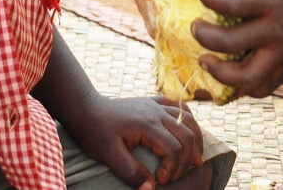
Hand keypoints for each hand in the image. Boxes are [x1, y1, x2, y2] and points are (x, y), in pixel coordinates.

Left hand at [67, 93, 204, 189]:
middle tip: (175, 175)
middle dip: (187, 159)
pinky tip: (189, 134)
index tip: (160, 180)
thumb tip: (151, 188)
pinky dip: (190, 122)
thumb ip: (131, 172)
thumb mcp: (109, 155)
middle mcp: (157, 111)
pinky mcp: (156, 101)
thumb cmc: (96, 132)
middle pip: (187, 135)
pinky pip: (181, 107)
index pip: (173, 148)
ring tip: (195, 161)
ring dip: (196, 141)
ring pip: (189, 120)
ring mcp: (157, 104)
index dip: (172, 168)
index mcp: (147, 124)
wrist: (87, 109)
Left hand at [191, 0, 282, 97]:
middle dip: (203, 35)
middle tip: (194, 23)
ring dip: (219, 71)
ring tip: (204, 58)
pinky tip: (228, 73)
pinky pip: (262, 87)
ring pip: (245, 78)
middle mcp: (279, 30)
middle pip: (229, 43)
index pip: (231, 3)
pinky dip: (242, 86)